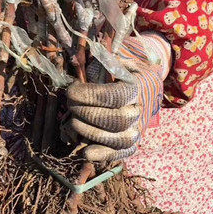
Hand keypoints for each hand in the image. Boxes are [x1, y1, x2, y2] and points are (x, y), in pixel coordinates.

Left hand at [67, 34, 170, 162]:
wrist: (141, 84)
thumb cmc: (119, 69)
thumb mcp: (113, 58)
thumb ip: (101, 60)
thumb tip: (82, 63)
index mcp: (135, 88)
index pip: (115, 96)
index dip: (90, 95)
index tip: (72, 90)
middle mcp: (138, 111)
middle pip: (116, 120)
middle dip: (87, 113)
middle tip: (71, 104)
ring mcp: (135, 129)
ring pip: (118, 140)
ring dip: (90, 133)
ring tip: (74, 122)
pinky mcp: (130, 143)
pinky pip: (120, 154)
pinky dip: (102, 155)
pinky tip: (86, 152)